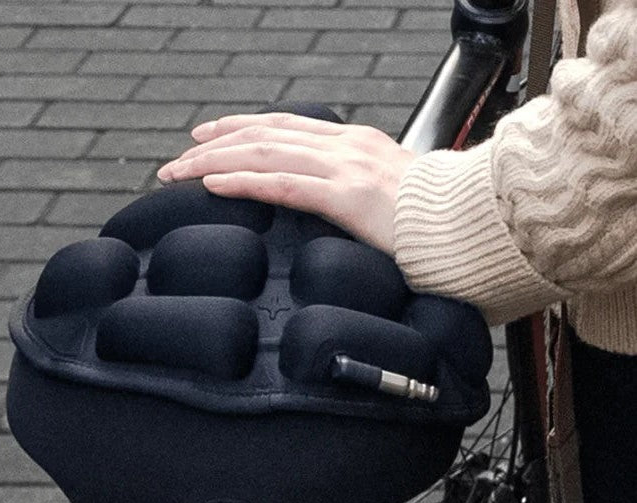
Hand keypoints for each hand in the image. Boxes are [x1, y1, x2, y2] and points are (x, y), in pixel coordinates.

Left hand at [157, 112, 415, 256]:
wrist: (476, 223)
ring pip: (265, 156)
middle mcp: (346, 147)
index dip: (239, 129)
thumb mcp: (393, 192)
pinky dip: (242, 184)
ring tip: (178, 172)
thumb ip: (361, 190)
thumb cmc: (439, 216)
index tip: (207, 136)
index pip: (284, 128)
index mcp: (355, 144)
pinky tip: (211, 186)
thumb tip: (339, 203)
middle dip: (213, 145)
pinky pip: (284, 187)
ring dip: (214, 162)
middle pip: (264, 136)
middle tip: (177, 158)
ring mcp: (347, 169)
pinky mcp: (351, 198)